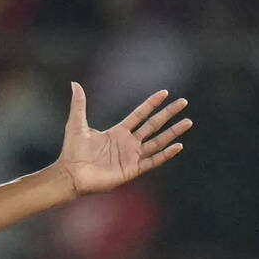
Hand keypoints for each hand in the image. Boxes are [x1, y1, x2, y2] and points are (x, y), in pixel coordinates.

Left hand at [57, 82, 191, 195]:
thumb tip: (74, 83)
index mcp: (117, 133)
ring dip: (172, 132)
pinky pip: (153, 161)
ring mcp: (131, 157)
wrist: (71, 174)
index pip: (139, 115)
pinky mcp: (132, 169)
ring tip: (188, 122)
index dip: (151, 104)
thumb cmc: (72, 151)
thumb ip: (79, 104)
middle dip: (168, 114)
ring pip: (157, 142)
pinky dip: (166, 154)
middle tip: (183, 102)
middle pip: (153, 126)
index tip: (165, 93)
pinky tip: (178, 146)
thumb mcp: (76, 124)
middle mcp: (127, 144)